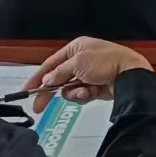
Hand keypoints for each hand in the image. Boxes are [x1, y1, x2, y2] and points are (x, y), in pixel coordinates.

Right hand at [22, 37, 151, 110]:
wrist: (129, 75)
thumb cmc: (104, 62)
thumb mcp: (78, 63)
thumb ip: (59, 73)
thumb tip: (46, 80)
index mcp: (76, 48)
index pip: (51, 63)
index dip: (37, 77)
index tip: (26, 90)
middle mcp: (80, 60)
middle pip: (58, 78)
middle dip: (50, 92)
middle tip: (39, 107)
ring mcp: (88, 74)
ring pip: (68, 89)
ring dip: (73, 93)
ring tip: (84, 91)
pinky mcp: (94, 87)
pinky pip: (80, 95)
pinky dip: (83, 96)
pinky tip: (91, 93)